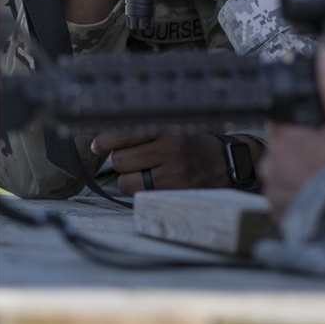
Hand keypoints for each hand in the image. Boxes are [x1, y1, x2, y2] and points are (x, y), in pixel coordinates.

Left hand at [91, 131, 263, 193]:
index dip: (105, 141)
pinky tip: (152, 183)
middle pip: (120, 160)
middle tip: (130, 159)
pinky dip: (139, 191)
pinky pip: (139, 195)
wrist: (226, 163)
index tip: (98, 145)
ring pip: (126, 182)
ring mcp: (172, 174)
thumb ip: (145, 131)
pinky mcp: (173, 193)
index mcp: (167, 128)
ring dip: (128, 179)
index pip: (124, 134)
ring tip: (143, 173)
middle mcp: (169, 149)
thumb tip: (106, 139)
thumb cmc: (193, 144)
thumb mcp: (173, 128)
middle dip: (120, 161)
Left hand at [259, 46, 324, 220]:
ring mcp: (273, 195)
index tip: (318, 136)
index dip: (301, 128)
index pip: (282, 124)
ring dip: (301, 179)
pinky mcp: (279, 217)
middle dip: (303, 154)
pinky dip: (301, 200)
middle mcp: (271, 167)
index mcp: (283, 140)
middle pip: (284, 151)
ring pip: (284, 178)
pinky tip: (322, 200)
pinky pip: (287, 203)